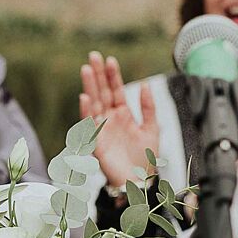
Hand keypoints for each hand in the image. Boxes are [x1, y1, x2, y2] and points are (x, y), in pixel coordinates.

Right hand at [78, 51, 157, 188]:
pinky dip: (87, 111)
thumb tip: (145, 85)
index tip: (110, 60)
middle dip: (98, 75)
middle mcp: (110, 119)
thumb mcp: (152, 128)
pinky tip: (85, 97)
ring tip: (87, 69)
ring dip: (90, 86)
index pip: (116, 90)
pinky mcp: (96, 142)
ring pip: (94, 103)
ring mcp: (102, 129)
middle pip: (102, 92)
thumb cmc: (145, 159)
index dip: (113, 76)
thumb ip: (148, 107)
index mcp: (122, 115)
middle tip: (93, 56)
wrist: (140, 182)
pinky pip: (89, 124)